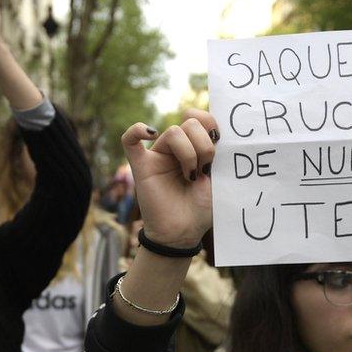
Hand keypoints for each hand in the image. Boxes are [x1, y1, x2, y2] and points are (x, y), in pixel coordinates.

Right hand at [121, 110, 218, 247]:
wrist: (184, 233)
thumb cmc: (202, 209)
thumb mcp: (221, 179)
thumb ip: (221, 155)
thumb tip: (221, 133)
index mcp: (196, 147)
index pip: (201, 118)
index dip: (211, 124)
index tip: (220, 144)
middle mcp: (177, 148)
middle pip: (190, 123)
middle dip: (203, 144)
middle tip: (205, 168)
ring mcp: (158, 156)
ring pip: (173, 132)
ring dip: (188, 153)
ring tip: (191, 175)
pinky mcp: (141, 166)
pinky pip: (129, 140)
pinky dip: (137, 130)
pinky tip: (150, 133)